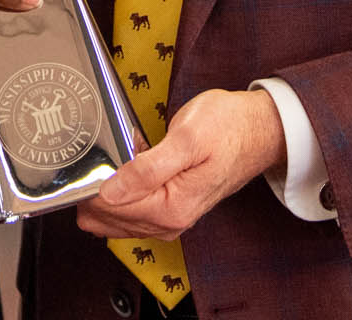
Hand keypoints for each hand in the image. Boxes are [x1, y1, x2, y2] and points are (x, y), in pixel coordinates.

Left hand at [75, 88, 287, 240]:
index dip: (92, 182)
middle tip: (111, 150)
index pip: (108, 210)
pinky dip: (121, 192)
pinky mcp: (171, 210)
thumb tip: (110, 193)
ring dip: (109, 190)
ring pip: (115, 218)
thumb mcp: (187, 138)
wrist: (259, 130)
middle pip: (107, 218)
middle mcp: (169, 223)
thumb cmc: (229, 127)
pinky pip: (131, 211)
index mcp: (171, 209)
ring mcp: (170, 220)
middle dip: (98, 188)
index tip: (97, 155)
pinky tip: (128, 167)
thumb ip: (147, 170)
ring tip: (122, 156)